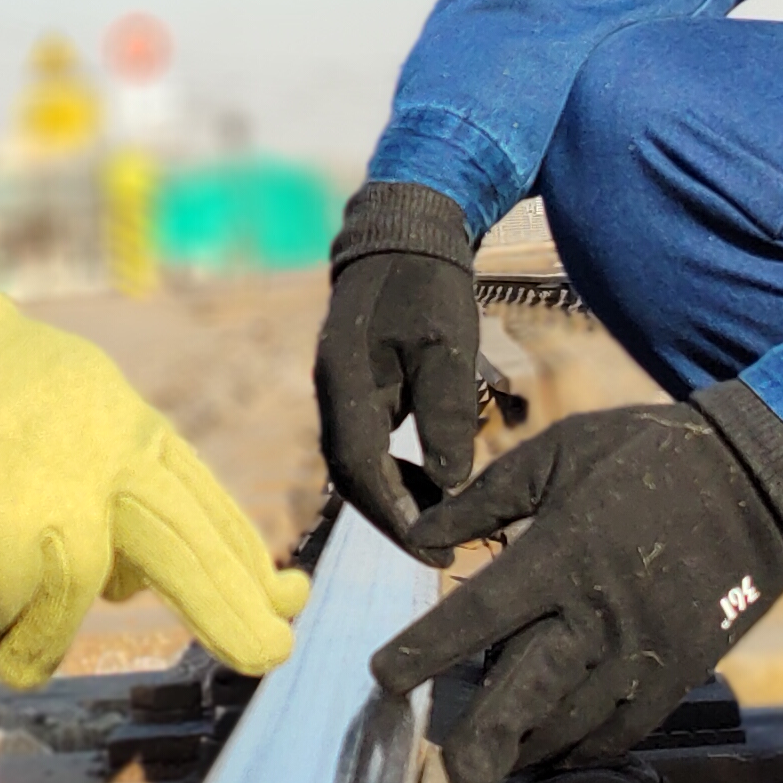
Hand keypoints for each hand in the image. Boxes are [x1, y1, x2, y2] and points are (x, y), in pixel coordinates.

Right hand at [0, 264, 309, 685]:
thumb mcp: (64, 417)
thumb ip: (105, 485)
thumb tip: (132, 582)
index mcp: (124, 424)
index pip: (202, 501)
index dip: (246, 559)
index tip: (286, 600)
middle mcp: (99, 447)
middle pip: (182, 541)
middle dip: (228, 605)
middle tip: (268, 654)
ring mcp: (47, 477)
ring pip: (80, 585)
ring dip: (45, 636)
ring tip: (17, 660)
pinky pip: (6, 597)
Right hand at [316, 183, 481, 556]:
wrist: (403, 234)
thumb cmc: (429, 286)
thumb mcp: (447, 346)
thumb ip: (447, 413)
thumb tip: (451, 484)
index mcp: (346, 384)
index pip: (361, 471)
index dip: (396, 517)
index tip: (433, 548)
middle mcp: (331, 393)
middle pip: (351, 477)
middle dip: (392, 516)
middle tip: (437, 547)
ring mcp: (337, 390)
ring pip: (355, 463)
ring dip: (392, 496)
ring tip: (438, 517)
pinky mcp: (352, 387)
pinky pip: (363, 443)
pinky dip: (391, 470)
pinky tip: (425, 478)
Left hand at [371, 387, 782, 782]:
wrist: (760, 480)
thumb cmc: (649, 456)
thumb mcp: (559, 451)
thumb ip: (485, 498)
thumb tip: (418, 532)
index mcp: (562, 552)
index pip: (480, 613)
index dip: (428, 651)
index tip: (381, 678)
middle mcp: (600, 614)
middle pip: (530, 694)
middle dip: (486, 741)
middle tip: (451, 776)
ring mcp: (644, 651)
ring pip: (574, 723)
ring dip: (528, 748)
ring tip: (489, 762)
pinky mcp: (681, 672)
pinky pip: (625, 730)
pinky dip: (583, 747)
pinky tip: (552, 748)